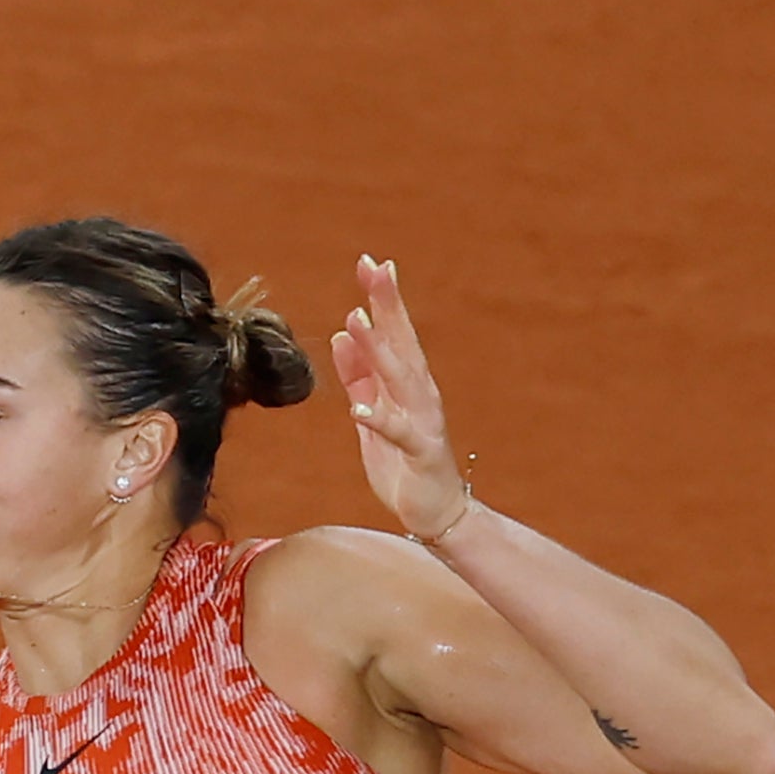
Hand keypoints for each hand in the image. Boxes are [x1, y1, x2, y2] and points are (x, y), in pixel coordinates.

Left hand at [331, 255, 471, 541]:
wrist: (432, 510)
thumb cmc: (403, 461)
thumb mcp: (372, 414)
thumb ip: (359, 377)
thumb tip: (342, 334)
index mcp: (407, 383)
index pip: (393, 332)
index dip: (382, 299)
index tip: (369, 263)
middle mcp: (420, 393)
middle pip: (402, 341)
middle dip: (387, 304)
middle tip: (374, 268)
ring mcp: (423, 420)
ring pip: (400, 378)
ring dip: (378, 349)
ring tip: (355, 321)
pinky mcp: (420, 451)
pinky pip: (397, 432)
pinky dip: (379, 418)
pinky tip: (358, 409)